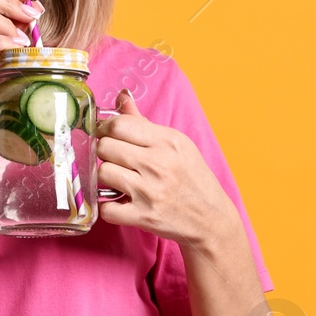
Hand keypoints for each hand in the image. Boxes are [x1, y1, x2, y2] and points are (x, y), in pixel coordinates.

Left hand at [96, 88, 238, 247]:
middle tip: (114, 160)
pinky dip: (108, 208)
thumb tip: (121, 96)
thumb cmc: (193, 179)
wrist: (212, 219)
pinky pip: (107, 208)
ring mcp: (150, 191)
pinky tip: (119, 203)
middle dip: (104, 153)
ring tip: (117, 180)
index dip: (105, 129)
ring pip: (103, 173)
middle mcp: (158, 164)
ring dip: (105, 178)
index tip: (106, 136)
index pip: (119, 124)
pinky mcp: (144, 216)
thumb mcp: (177, 145)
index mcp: (167, 141)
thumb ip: (144, 122)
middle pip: (105, 147)